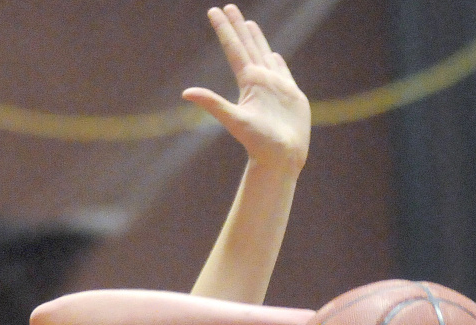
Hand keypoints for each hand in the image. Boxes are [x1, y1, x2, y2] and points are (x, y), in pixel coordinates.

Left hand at [183, 4, 310, 171]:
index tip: (214, 11)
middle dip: (238, 27)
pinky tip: (272, 54)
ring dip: (256, 39)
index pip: (233, 49)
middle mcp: (260, 81)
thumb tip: (185, 93)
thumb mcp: (234, 119)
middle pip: (246, 46)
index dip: (224, 29)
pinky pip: (281, 71)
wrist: (282, 158)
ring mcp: (274, 86)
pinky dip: (276, 61)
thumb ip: (212, 103)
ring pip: (263, 54)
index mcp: (248, 82)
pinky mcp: (290, 95)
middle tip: (229, 7)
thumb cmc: (259, 142)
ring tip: (249, 23)